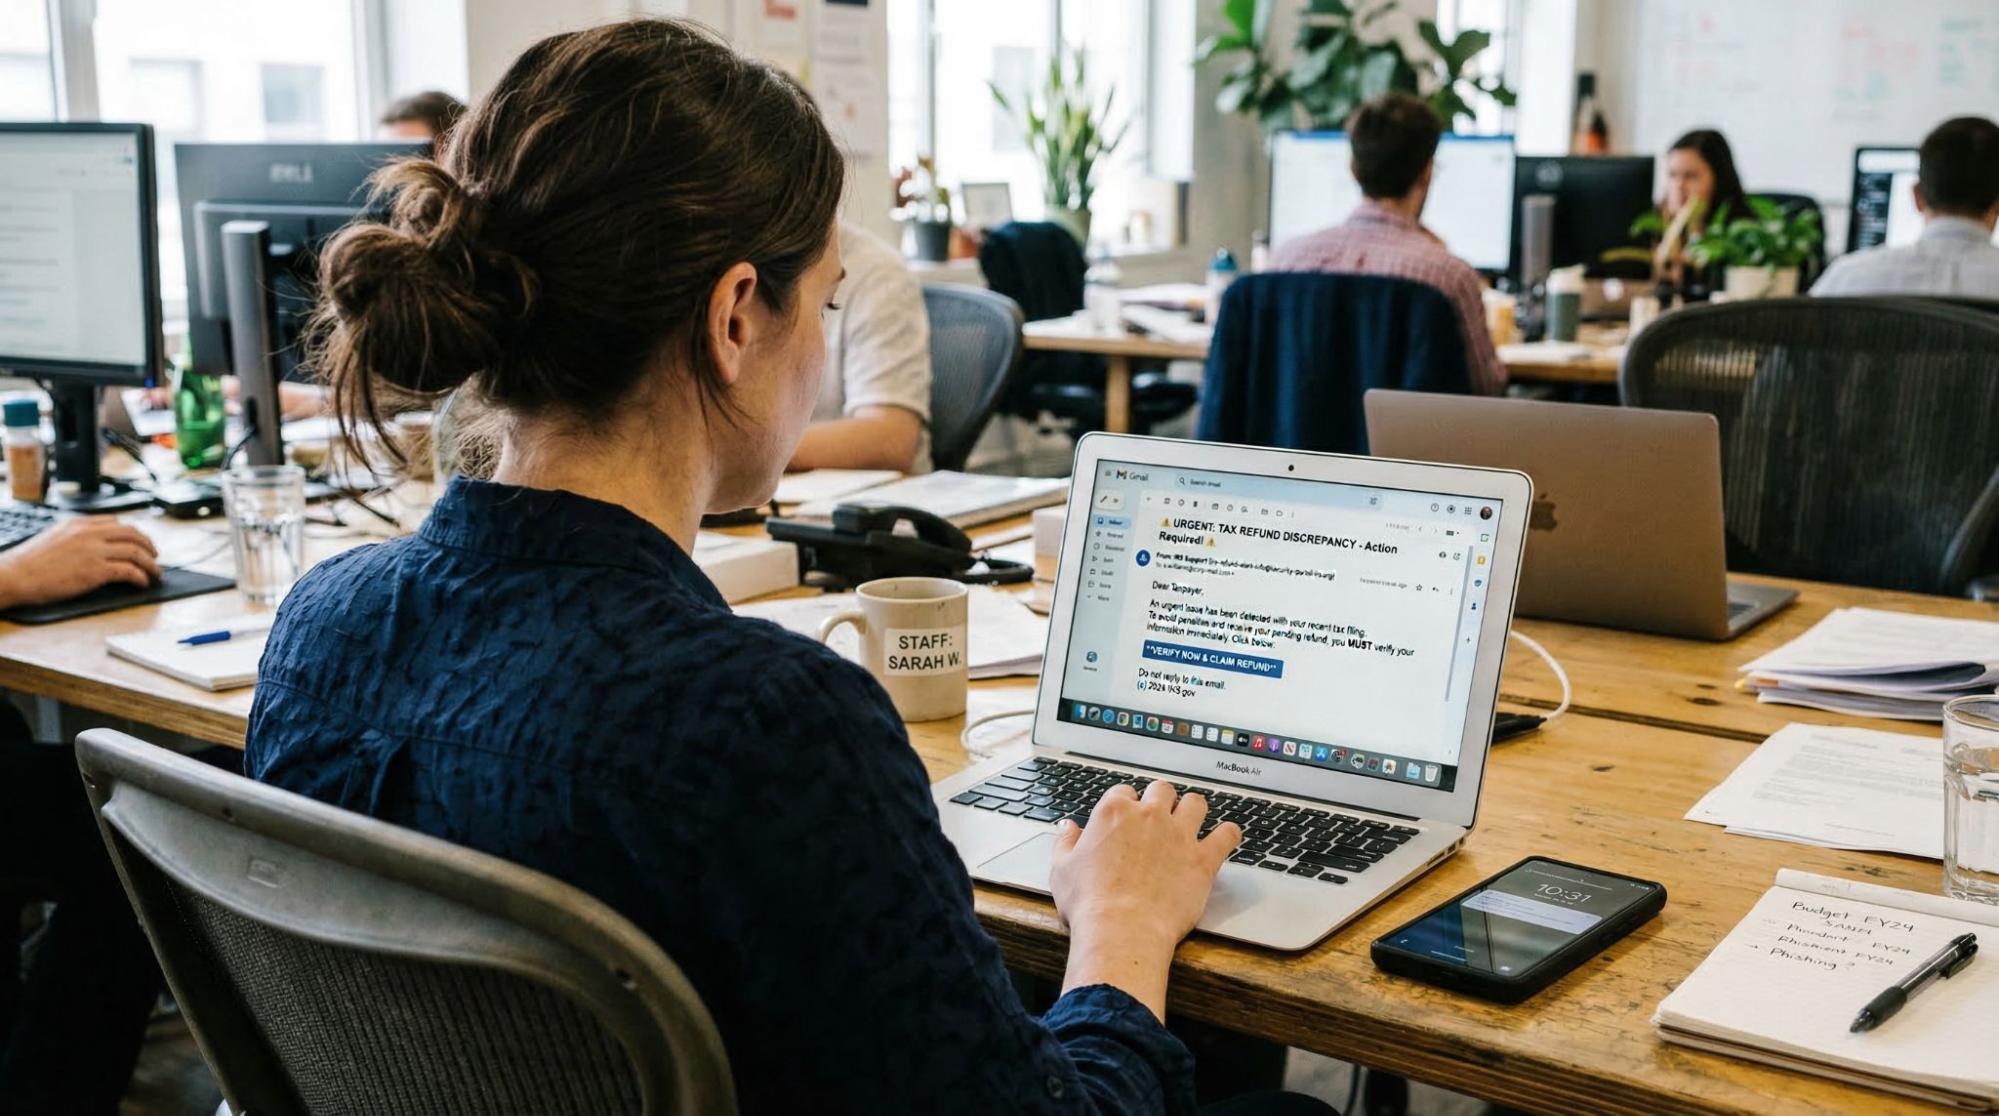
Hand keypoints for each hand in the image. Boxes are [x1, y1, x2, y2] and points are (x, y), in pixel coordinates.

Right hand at [0, 518, 160, 609]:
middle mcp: (89, 533)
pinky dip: (141, 577)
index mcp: (79, 523)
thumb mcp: (54, 536)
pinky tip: (143, 583)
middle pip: (133, 533)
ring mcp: (94, 551)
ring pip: (136, 552)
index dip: (133, 533)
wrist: (15, 575)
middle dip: (149, 545)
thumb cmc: (29, 562)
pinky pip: (129, 571)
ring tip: (156, 574)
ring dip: (151, 564)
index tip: (140, 542)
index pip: (116, 522)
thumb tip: (95, 543)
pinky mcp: (96, 571)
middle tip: (155, 556)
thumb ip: (76, 535)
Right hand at [1048, 781, 1239, 1018]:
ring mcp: (1179, 835)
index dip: (1125, 804)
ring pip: (1196, 803)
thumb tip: (1067, 827)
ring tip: (1191, 821)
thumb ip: (1065, 842)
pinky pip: (1226, 835)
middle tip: (1158, 817)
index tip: (1125, 818)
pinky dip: (1229, 834)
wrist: (1121, 930)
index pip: (1123, 792)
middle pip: (1162, 789)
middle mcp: (1149, 816)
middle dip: (1160, 799)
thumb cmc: (1090, 903)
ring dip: (1193, 809)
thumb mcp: (1062, 870)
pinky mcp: (1203, 859)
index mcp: (1114, 813)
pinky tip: (1226, 837)